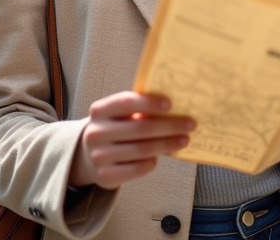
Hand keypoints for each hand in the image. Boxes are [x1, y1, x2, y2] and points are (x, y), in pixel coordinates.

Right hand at [69, 92, 193, 189]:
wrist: (88, 156)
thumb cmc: (115, 128)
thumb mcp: (118, 115)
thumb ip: (139, 109)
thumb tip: (175, 109)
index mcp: (99, 111)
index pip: (126, 103)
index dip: (149, 103)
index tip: (171, 104)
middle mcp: (95, 133)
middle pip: (140, 128)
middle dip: (169, 126)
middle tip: (190, 124)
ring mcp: (99, 156)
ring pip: (142, 150)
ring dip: (168, 144)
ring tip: (184, 139)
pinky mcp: (106, 176)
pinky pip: (138, 168)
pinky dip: (153, 161)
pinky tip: (161, 155)